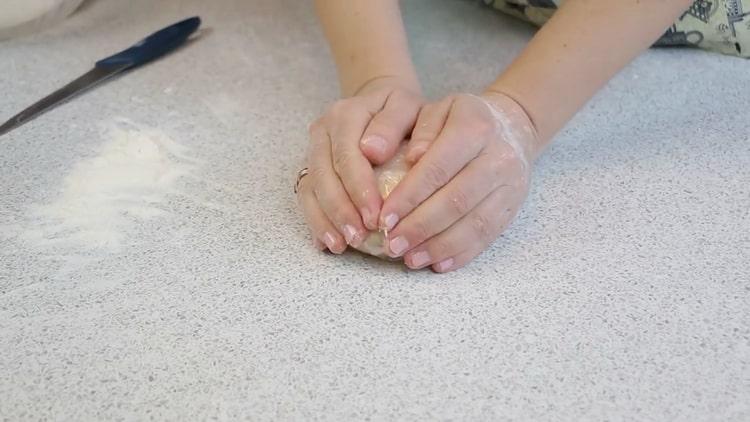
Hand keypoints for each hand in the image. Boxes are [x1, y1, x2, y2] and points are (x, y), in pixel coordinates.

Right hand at [297, 77, 422, 252]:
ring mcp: (313, 150)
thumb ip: (393, 123)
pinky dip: (316, 221)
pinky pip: (306, 196)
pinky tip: (328, 243)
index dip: (359, 189)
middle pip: (324, 175)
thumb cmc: (400, 109)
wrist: (381, 100)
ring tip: (343, 244)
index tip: (376, 216)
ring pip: (310, 188)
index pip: (347, 155)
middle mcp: (323, 131)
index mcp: (346, 114)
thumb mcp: (407, 106)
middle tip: (359, 237)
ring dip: (325, 219)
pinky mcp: (311, 167)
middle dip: (340, 210)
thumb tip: (373, 151)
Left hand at [379, 92, 539, 271]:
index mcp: (474, 126)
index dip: (409, 196)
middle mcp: (498, 156)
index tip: (384, 218)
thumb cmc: (459, 119)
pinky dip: (462, 253)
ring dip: (439, 246)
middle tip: (392, 245)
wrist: (511, 125)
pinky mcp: (514, 206)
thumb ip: (415, 127)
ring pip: (475, 224)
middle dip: (420, 227)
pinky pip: (488, 235)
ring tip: (410, 259)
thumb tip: (408, 158)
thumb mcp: (434, 109)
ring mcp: (511, 184)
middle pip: (456, 200)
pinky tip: (438, 264)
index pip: (437, 168)